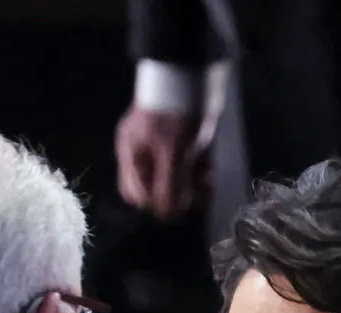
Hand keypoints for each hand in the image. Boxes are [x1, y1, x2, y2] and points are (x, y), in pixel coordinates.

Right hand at [115, 105, 205, 220]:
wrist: (190, 70)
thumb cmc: (174, 111)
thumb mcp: (171, 151)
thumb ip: (168, 184)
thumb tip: (166, 214)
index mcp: (132, 153)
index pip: (135, 194)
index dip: (156, 204)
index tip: (178, 206)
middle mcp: (143, 152)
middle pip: (157, 189)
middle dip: (178, 194)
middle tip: (198, 192)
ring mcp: (161, 145)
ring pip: (175, 179)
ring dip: (193, 183)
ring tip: (207, 178)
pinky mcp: (180, 140)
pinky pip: (187, 165)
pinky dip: (198, 169)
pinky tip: (209, 168)